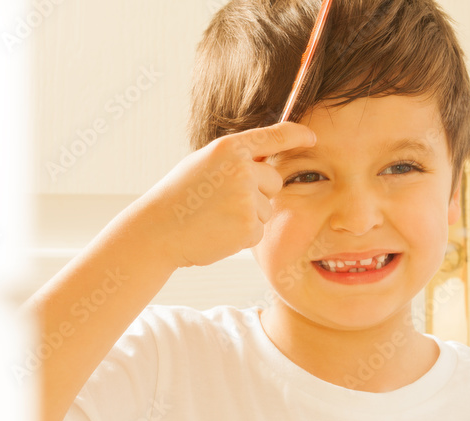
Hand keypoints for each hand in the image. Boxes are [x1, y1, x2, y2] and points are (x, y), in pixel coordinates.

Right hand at [131, 122, 316, 268]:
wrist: (158, 231)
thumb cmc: (180, 197)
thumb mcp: (205, 164)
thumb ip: (236, 161)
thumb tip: (267, 162)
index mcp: (229, 149)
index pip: (274, 137)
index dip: (296, 135)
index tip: (312, 137)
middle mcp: (242, 170)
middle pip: (275, 181)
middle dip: (259, 192)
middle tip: (222, 200)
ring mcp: (246, 199)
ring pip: (267, 209)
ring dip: (248, 216)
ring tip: (215, 216)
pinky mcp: (248, 226)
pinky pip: (259, 230)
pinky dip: (242, 235)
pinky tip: (218, 231)